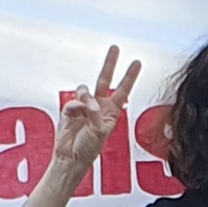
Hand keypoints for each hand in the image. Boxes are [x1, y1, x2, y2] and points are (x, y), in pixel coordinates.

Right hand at [53, 46, 142, 167]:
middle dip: (110, 64)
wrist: (70, 157)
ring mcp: (84, 106)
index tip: (137, 62)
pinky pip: (73, 100)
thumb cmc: (88, 148)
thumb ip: (96, 113)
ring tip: (87, 109)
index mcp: (112, 112)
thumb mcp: (100, 131)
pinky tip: (75, 116)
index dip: (130, 76)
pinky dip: (74, 107)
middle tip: (115, 49)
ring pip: (85, 90)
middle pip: (105, 80)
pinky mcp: (70, 109)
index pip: (123, 90)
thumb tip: (89, 102)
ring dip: (85, 98)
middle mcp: (99, 106)